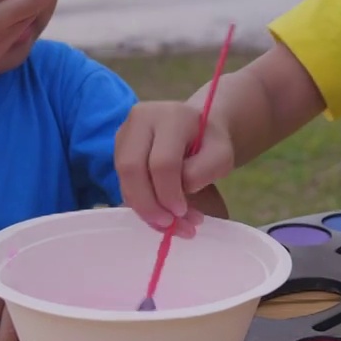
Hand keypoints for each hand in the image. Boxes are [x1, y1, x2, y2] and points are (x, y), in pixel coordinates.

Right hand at [114, 100, 234, 235]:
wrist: (197, 129)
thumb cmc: (211, 144)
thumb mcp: (221, 157)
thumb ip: (203, 172)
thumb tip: (177, 193)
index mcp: (171, 116)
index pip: (162, 162)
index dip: (169, 193)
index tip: (183, 213)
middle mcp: (141, 117)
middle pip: (132, 168)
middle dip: (149, 204)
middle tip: (169, 225)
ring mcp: (125, 131)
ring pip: (123, 178)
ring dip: (143, 208)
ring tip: (169, 223)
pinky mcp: (119, 146)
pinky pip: (123, 181)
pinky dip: (139, 203)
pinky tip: (159, 212)